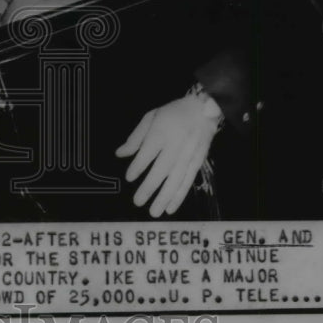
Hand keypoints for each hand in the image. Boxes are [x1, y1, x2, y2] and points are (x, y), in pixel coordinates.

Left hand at [115, 94, 220, 216]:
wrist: (202, 110)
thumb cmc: (172, 114)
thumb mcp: (150, 118)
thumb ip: (135, 138)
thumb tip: (120, 154)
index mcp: (161, 132)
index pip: (148, 152)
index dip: (138, 166)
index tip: (129, 178)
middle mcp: (175, 146)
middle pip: (161, 169)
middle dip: (149, 187)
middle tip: (138, 202)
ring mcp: (188, 156)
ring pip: (175, 180)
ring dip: (164, 197)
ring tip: (154, 212)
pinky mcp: (198, 163)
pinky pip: (187, 182)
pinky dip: (179, 196)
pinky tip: (171, 208)